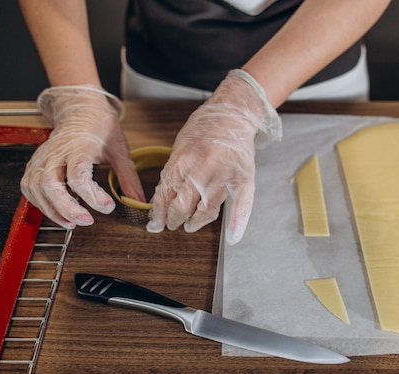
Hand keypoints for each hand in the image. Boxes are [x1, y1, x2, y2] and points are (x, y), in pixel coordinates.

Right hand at [21, 85, 143, 227]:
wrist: (80, 109)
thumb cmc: (100, 126)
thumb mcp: (120, 150)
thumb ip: (128, 178)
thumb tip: (138, 202)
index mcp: (80, 145)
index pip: (78, 174)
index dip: (91, 195)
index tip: (108, 207)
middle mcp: (57, 151)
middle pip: (50, 183)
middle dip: (67, 207)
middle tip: (87, 220)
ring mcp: (43, 157)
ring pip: (36, 187)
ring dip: (52, 209)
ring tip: (72, 222)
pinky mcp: (36, 163)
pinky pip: (29, 187)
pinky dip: (40, 203)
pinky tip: (56, 211)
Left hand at [147, 70, 281, 244]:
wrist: (233, 112)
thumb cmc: (206, 127)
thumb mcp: (180, 145)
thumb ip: (174, 170)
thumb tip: (163, 197)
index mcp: (182, 159)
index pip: (165, 194)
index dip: (158, 213)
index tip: (155, 223)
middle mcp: (201, 168)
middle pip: (182, 206)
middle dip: (173, 220)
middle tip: (170, 225)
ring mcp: (223, 174)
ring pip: (206, 210)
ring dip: (195, 223)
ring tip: (189, 226)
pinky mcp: (243, 177)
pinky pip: (241, 204)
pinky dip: (237, 222)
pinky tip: (232, 237)